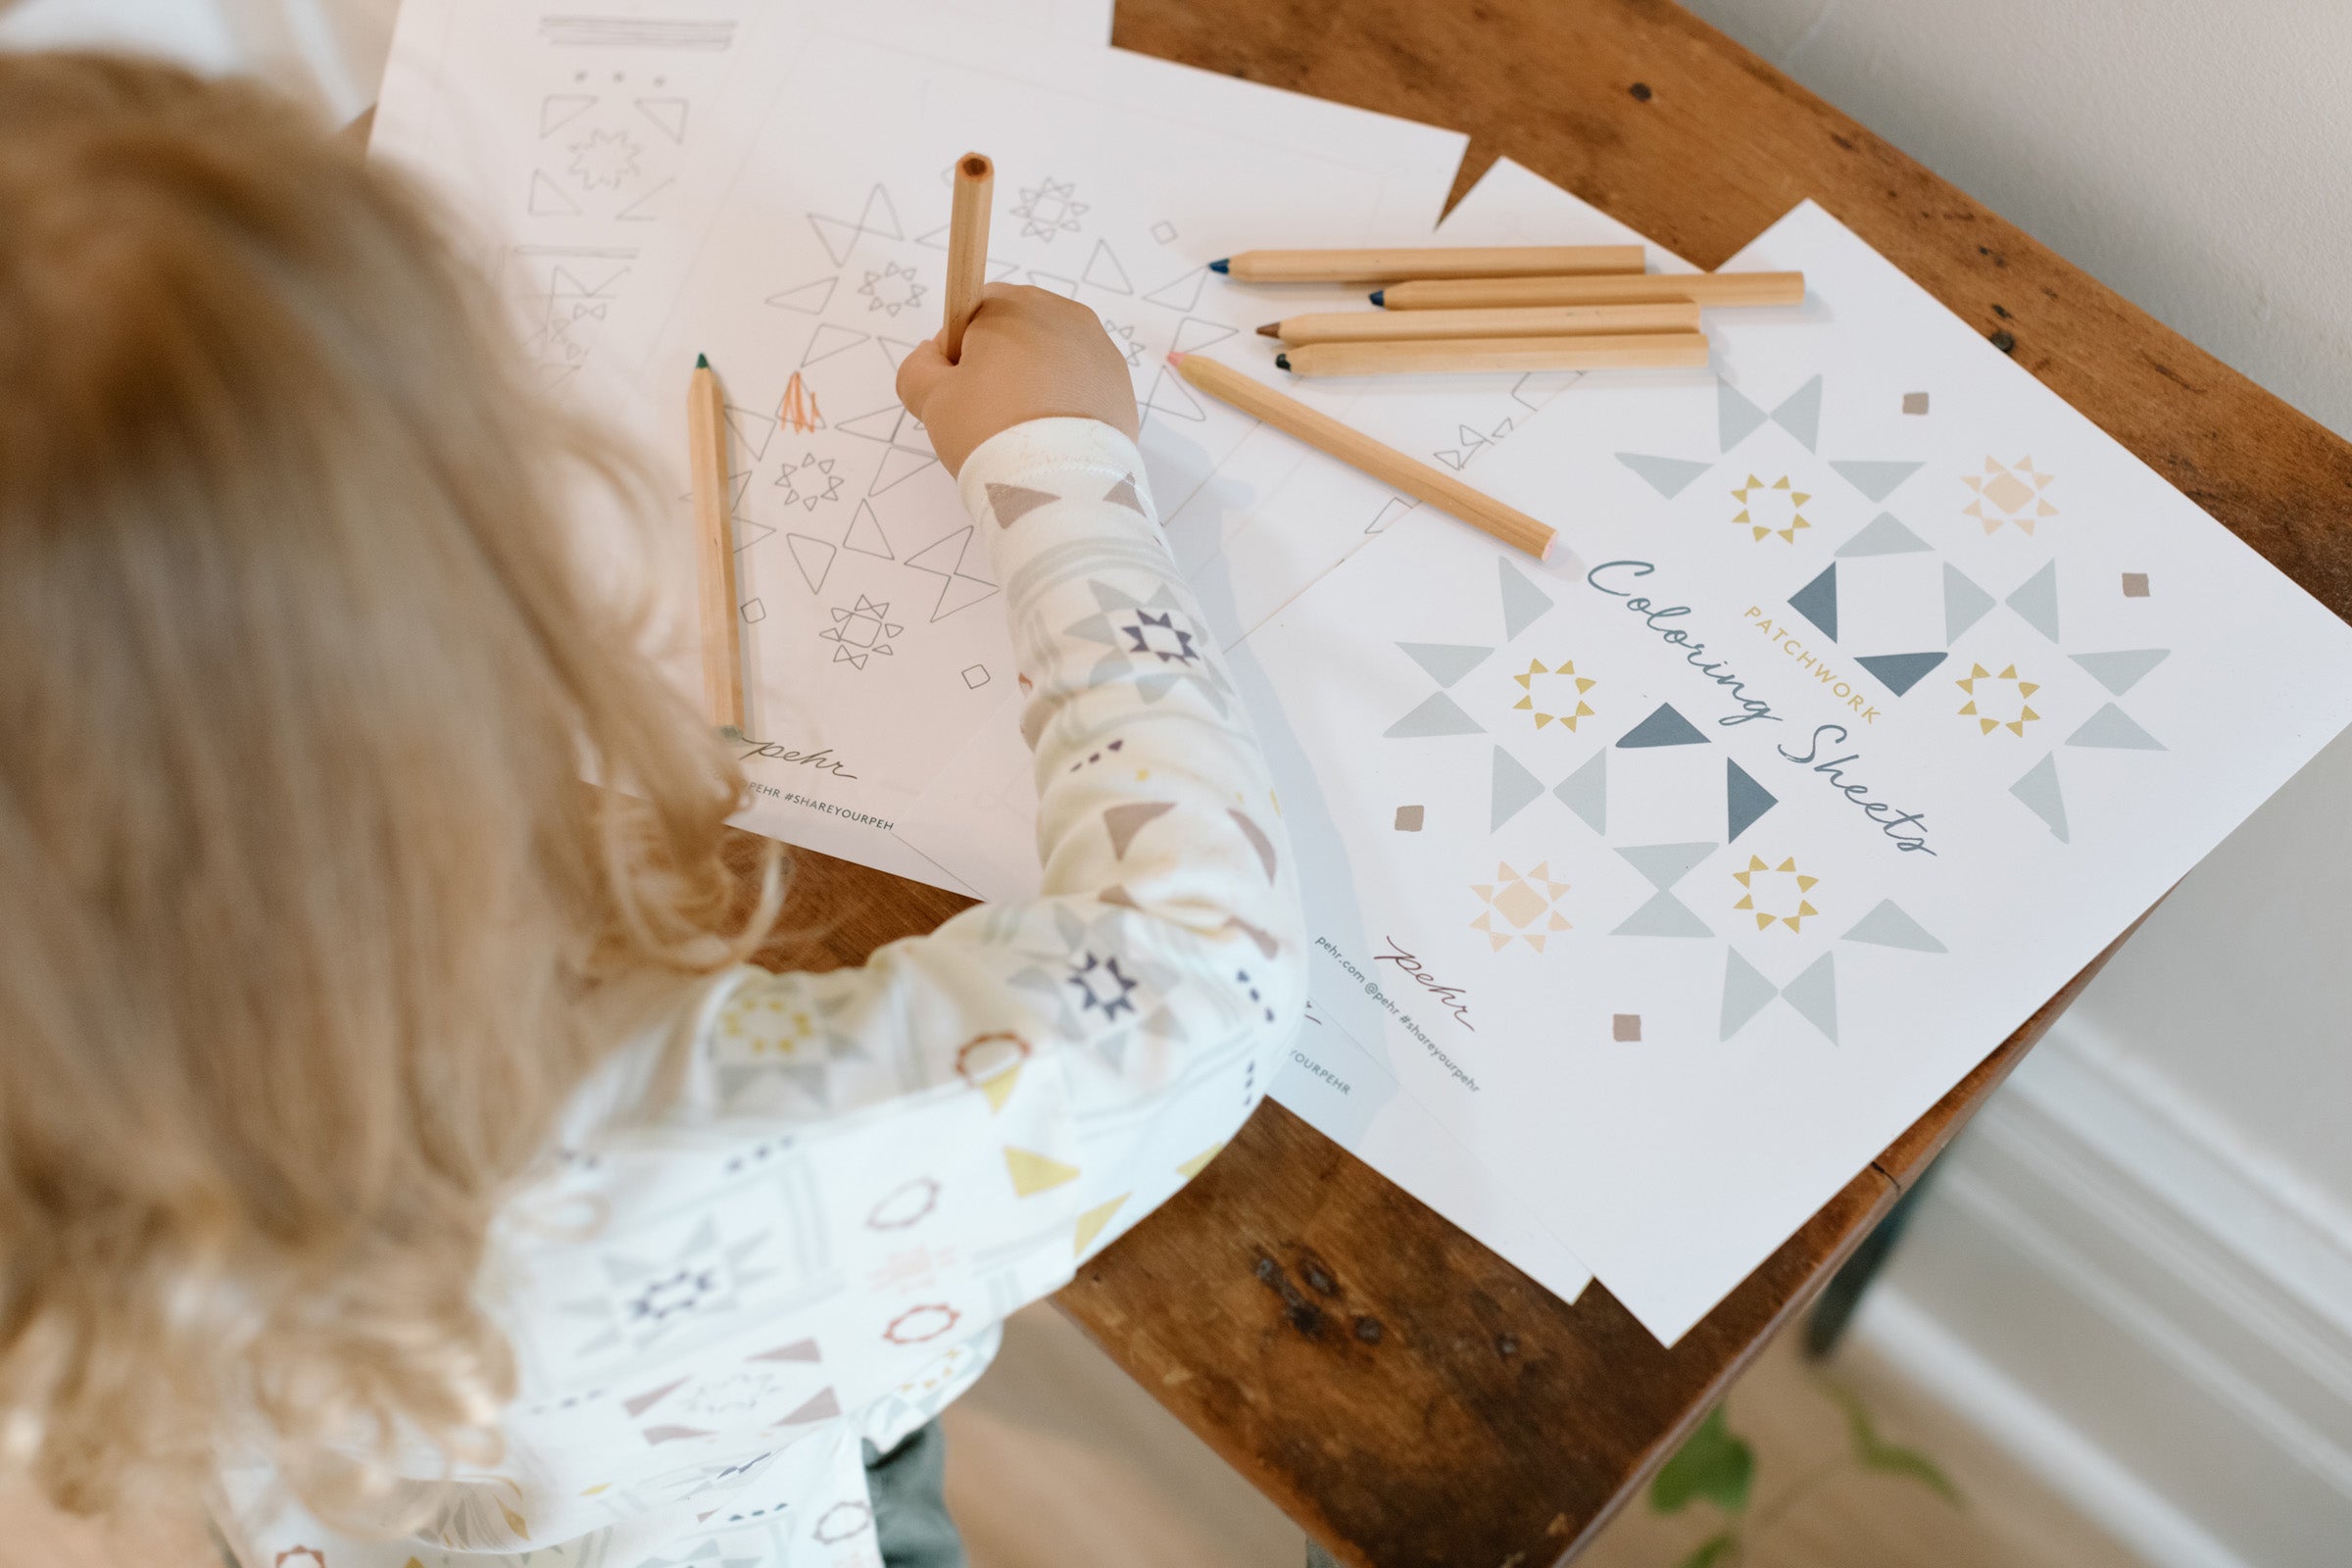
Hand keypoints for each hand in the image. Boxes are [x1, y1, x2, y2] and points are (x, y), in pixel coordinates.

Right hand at [894, 284, 1139, 475]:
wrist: (1061, 482)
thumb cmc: (988, 429)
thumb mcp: (930, 399)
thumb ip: (918, 367)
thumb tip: (934, 356)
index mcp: (1012, 305)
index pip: (971, 315)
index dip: (957, 355)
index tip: (959, 393)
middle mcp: (1062, 313)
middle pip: (1016, 333)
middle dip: (999, 367)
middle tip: (989, 417)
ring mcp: (1099, 348)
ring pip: (1052, 358)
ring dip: (1035, 384)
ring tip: (1025, 430)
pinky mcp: (1122, 384)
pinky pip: (1082, 385)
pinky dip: (1066, 403)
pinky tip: (1055, 436)